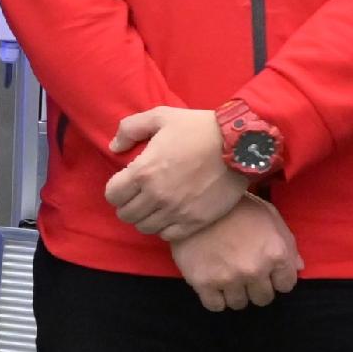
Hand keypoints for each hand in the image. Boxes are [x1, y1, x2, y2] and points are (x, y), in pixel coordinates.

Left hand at [107, 106, 245, 239]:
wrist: (240, 144)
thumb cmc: (199, 127)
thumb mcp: (161, 116)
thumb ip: (130, 129)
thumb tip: (114, 147)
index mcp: (144, 171)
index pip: (112, 195)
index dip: (116, 189)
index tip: (125, 184)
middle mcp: (157, 196)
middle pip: (126, 214)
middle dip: (128, 204)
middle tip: (139, 196)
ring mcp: (176, 211)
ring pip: (145, 227)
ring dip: (146, 217)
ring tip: (155, 206)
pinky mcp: (195, 221)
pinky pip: (168, 235)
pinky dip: (165, 228)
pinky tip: (171, 215)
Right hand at [169, 196, 299, 311]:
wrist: (198, 203)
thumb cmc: (238, 207)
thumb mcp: (270, 217)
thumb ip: (288, 244)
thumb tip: (298, 268)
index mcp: (276, 253)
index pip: (286, 285)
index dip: (277, 278)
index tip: (267, 271)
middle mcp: (255, 270)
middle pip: (263, 298)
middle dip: (257, 288)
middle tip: (246, 274)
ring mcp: (229, 278)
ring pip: (239, 304)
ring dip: (236, 293)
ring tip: (228, 277)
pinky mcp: (204, 282)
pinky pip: (215, 306)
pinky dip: (216, 298)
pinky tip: (214, 284)